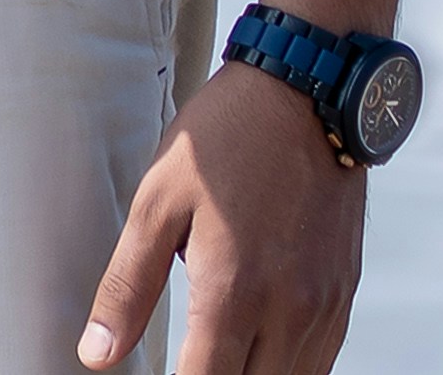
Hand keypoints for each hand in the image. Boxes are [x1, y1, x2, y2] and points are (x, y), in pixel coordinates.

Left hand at [81, 62, 363, 371]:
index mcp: (236, 292)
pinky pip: (321, 360)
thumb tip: (96, 355)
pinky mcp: (346, 294)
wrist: (307, 94)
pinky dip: (288, 368)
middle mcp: (291, 310)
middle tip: (184, 362)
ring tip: (213, 359)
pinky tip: (256, 353)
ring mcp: (326, 306)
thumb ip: (126, 288)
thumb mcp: (156, 204)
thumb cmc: (223, 142)